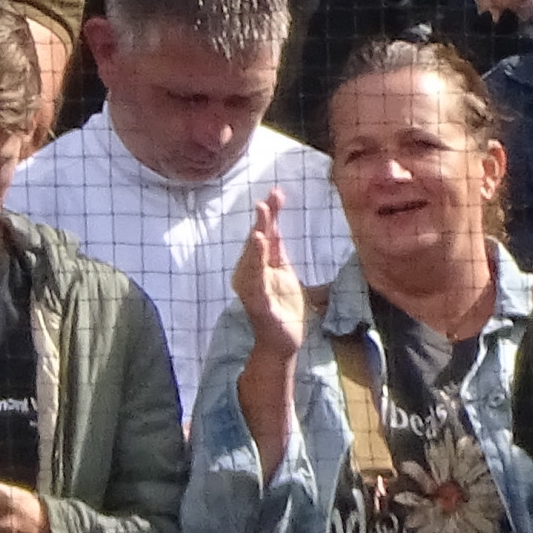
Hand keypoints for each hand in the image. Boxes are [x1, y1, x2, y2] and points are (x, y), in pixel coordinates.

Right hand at [233, 189, 310, 358]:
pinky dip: (256, 266)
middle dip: (261, 222)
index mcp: (258, 264)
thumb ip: (276, 249)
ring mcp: (252, 289)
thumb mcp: (283, 271)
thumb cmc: (283, 307)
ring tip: (261, 223)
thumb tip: (273, 223)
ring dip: (255, 243)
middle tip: (266, 201)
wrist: (282, 340)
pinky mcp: (258, 303)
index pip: (264, 233)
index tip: (276, 192)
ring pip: (253, 261)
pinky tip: (259, 250)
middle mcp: (250, 274)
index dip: (270, 213)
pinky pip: (256, 282)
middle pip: (256, 243)